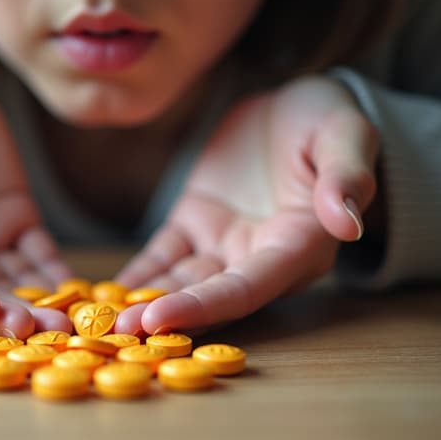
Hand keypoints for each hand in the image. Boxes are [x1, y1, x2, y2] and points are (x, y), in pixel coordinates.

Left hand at [115, 76, 378, 333]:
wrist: (291, 108)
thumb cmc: (325, 120)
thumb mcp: (344, 135)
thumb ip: (345, 176)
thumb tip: (346, 223)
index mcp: (297, 245)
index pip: (247, 286)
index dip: (204, 305)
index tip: (157, 318)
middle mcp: (257, 256)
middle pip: (207, 295)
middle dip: (160, 314)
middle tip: (110, 331)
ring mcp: (221, 243)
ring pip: (179, 280)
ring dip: (139, 300)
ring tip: (94, 319)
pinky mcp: (194, 224)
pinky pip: (162, 255)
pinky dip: (135, 274)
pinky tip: (98, 292)